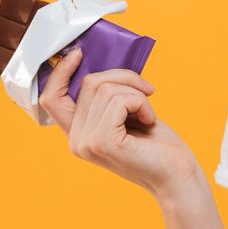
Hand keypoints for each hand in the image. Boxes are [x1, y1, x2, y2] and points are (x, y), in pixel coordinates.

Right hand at [38, 48, 198, 198]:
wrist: (176, 175)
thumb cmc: (158, 145)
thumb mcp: (127, 115)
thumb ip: (107, 98)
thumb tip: (100, 65)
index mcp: (78, 134)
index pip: (51, 98)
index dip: (61, 72)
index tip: (79, 54)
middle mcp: (76, 140)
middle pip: (89, 83)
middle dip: (124, 78)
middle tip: (147, 92)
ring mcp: (87, 142)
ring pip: (106, 89)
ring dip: (136, 94)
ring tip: (148, 114)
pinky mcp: (104, 142)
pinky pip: (120, 100)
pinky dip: (141, 103)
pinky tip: (149, 120)